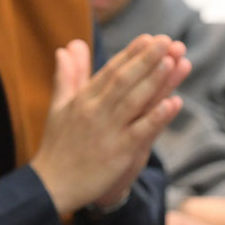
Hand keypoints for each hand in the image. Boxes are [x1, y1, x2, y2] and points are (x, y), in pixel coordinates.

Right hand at [30, 35, 189, 214]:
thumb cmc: (57, 146)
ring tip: (172, 61)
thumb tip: (68, 46)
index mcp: (83, 100)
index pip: (110, 71)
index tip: (148, 38)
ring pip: (133, 101)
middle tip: (166, 40)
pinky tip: (174, 102)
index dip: (130, 54)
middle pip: (123, 80)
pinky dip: (157, 116)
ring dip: (154, 80)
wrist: (51, 186)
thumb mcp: (59, 106)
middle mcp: (95, 112)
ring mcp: (107, 132)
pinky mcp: (117, 153)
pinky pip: (140, 131)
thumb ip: (67, 75)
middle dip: (146, 59)